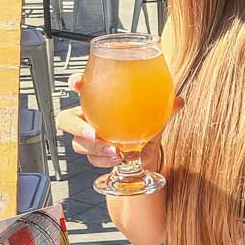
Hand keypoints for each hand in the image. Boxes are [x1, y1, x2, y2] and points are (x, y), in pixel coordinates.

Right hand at [56, 75, 181, 169]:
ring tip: (114, 152)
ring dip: (94, 149)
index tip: (77, 83)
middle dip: (76, 127)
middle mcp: (88, 117)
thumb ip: (164, 108)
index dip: (74, 83)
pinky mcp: (95, 155)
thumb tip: (179, 101)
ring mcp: (89, 138)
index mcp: (98, 99)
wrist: (145, 151)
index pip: (80, 86)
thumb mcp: (154, 114)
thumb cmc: (144, 124)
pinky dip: (105, 161)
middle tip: (92, 133)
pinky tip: (119, 160)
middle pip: (66, 120)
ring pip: (79, 144)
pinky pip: (93, 159)